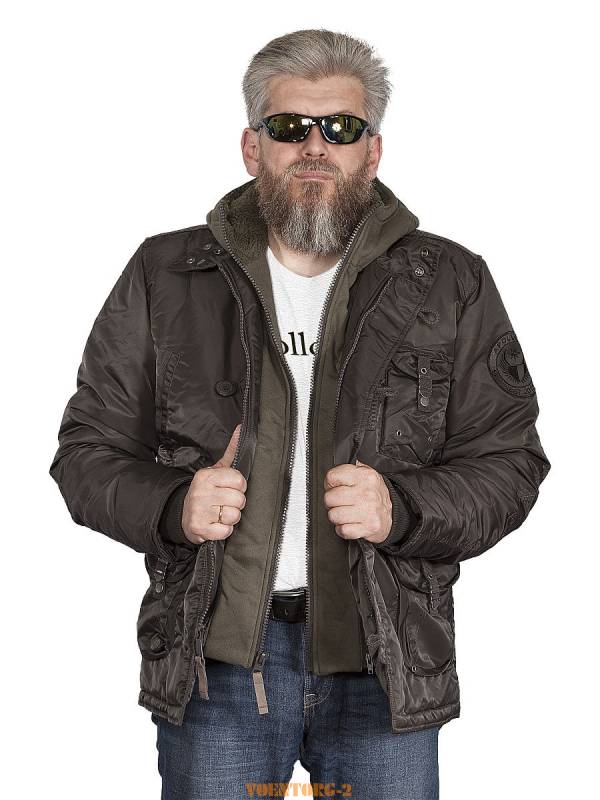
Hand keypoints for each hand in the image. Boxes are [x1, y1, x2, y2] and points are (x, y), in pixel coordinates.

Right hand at [181, 424, 246, 545]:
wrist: (183, 514)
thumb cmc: (205, 491)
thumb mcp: (216, 469)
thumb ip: (232, 450)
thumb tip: (242, 428)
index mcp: (206, 476)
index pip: (240, 481)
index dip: (240, 487)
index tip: (231, 488)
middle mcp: (201, 492)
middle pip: (239, 500)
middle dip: (236, 503)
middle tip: (225, 502)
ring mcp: (199, 511)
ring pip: (234, 516)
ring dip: (231, 517)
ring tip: (220, 513)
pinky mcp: (200, 529)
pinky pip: (226, 531)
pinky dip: (224, 530)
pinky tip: (216, 524)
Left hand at [323, 458, 391, 544]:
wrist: (394, 514)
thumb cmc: (374, 494)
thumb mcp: (366, 474)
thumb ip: (349, 470)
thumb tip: (333, 472)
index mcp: (364, 476)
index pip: (332, 476)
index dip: (329, 483)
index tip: (334, 487)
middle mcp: (366, 492)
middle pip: (329, 498)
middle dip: (331, 502)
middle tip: (339, 502)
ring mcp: (368, 511)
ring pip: (333, 515)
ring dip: (336, 516)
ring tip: (345, 513)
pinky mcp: (369, 527)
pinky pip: (343, 530)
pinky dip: (343, 529)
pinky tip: (350, 523)